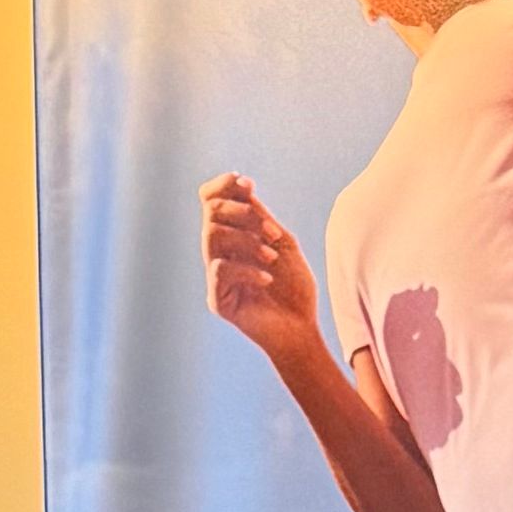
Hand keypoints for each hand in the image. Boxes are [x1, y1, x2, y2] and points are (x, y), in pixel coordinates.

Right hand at [201, 173, 325, 364]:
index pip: (211, 200)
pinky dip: (248, 269)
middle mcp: (218, 252)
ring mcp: (215, 276)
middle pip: (211, 212)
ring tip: (272, 256)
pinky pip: (220, 270)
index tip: (248, 183)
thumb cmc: (294, 286)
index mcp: (231, 235)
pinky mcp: (217, 300)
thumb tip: (243, 186)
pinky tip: (268, 279)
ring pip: (212, 236)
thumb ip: (261, 217)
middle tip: (273, 232)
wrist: (301, 328)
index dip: (224, 186)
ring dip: (247, 240)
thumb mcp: (282, 242)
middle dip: (243, 213)